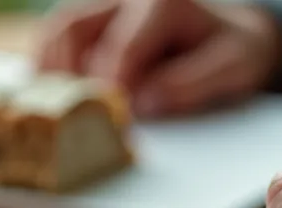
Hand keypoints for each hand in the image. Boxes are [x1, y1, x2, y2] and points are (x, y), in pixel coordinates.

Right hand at [34, 0, 280, 116]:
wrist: (234, 34)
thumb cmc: (233, 51)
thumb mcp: (233, 67)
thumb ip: (191, 84)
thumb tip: (143, 103)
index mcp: (163, 2)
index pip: (123, 46)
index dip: (111, 87)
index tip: (111, 121)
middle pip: (75, 29)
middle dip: (73, 78)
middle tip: (75, 118)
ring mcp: (104, 5)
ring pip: (58, 29)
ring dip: (50, 71)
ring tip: (54, 110)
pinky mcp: (90, 20)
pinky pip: (55, 36)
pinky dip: (48, 65)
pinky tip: (53, 97)